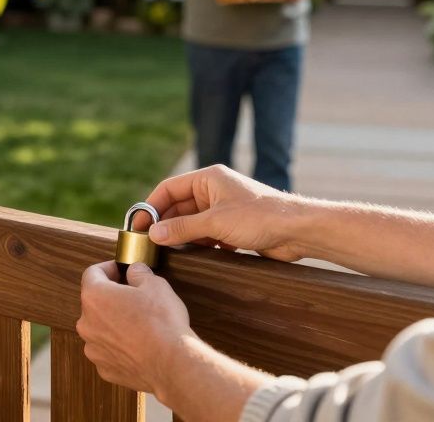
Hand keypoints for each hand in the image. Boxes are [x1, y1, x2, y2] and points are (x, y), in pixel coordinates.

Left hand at [77, 262, 194, 394]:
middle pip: (95, 302)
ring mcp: (93, 349)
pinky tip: (138, 344)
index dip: (108, 268)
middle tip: (134, 296)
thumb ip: (139, 273)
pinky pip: (108, 351)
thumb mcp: (155, 284)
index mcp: (94, 297)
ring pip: (100, 329)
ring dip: (114, 322)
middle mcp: (86, 324)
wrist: (171, 363)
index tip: (121, 270)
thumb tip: (135, 271)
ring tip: (138, 323)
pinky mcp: (104, 368)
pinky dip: (119, 346)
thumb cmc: (161, 322)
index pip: (92, 273)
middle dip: (112, 297)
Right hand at [143, 164, 307, 262]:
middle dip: (165, 224)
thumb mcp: (215, 222)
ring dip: (181, 236)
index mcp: (208, 178)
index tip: (137, 225)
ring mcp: (224, 209)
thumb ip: (182, 228)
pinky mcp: (232, 226)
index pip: (169, 188)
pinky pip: (207, 234)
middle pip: (178, 206)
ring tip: (168, 252)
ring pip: (192, 222)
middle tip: (148, 243)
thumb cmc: (259, 217)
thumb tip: (153, 234)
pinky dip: (198, 244)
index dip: (150, 206)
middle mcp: (214, 190)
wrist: (297, 230)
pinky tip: (194, 256)